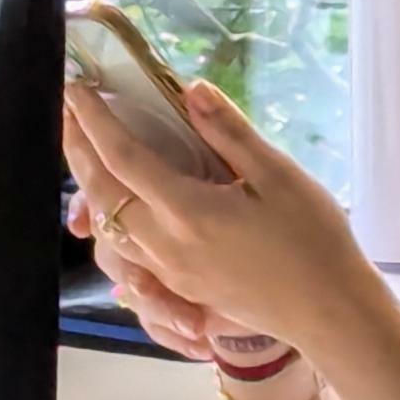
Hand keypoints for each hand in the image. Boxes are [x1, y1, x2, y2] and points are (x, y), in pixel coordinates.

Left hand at [61, 79, 375, 358]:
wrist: (329, 311)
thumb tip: (191, 88)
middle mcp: (164, 244)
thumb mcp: (279, 176)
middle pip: (101, 193)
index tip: (76, 88)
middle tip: (70, 111)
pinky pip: (126, 250)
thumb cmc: (314, 239)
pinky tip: (121, 204)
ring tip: (88, 151)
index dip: (94, 120)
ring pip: (107, 227)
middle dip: (77, 148)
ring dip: (90, 185)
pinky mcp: (179, 286)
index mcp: (188, 210)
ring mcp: (168, 271)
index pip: (123, 157)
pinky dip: (111, 218)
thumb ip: (229, 133)